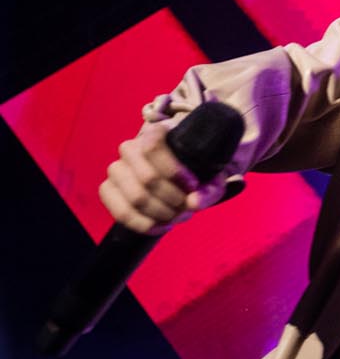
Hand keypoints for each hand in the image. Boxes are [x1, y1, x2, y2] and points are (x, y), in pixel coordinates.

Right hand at [97, 118, 226, 234]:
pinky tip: (161, 226)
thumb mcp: (211, 177)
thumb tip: (194, 203)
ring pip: (135, 197)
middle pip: (147, 178)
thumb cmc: (196, 171)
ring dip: (161, 214)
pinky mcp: (108, 190)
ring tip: (177, 216)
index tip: (193, 185)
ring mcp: (116, 169)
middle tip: (187, 207)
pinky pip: (120, 212)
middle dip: (173, 199)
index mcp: (155, 132)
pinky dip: (145, 224)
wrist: (178, 177)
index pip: (153, 147)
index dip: (174, 172)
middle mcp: (130, 148)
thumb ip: (208, 189)